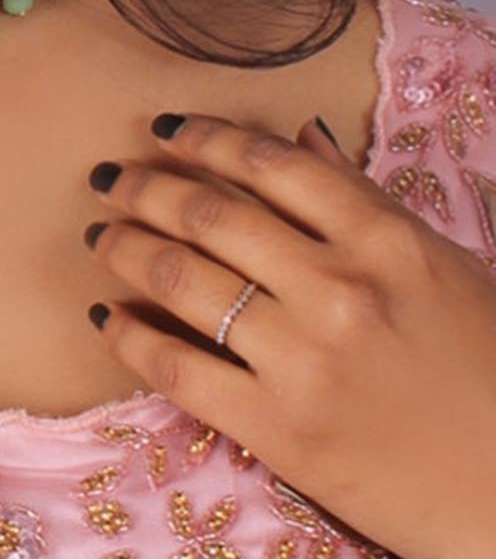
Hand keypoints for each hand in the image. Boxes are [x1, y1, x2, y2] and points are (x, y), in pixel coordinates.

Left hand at [82, 111, 495, 558]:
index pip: (270, 163)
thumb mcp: (439, 265)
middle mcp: (337, 289)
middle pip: (209, 215)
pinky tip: (107, 316)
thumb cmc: (484, 368)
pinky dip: (129, 335)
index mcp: (382, 240)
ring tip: (101, 236)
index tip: (164, 129)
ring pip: (181, 279)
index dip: (204, 137)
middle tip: (108, 176)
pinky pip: (177, 368)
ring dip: (125, 248)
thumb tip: (300, 132)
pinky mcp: (278, 430)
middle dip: (144, 187)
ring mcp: (303, 360)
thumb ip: (364, 197)